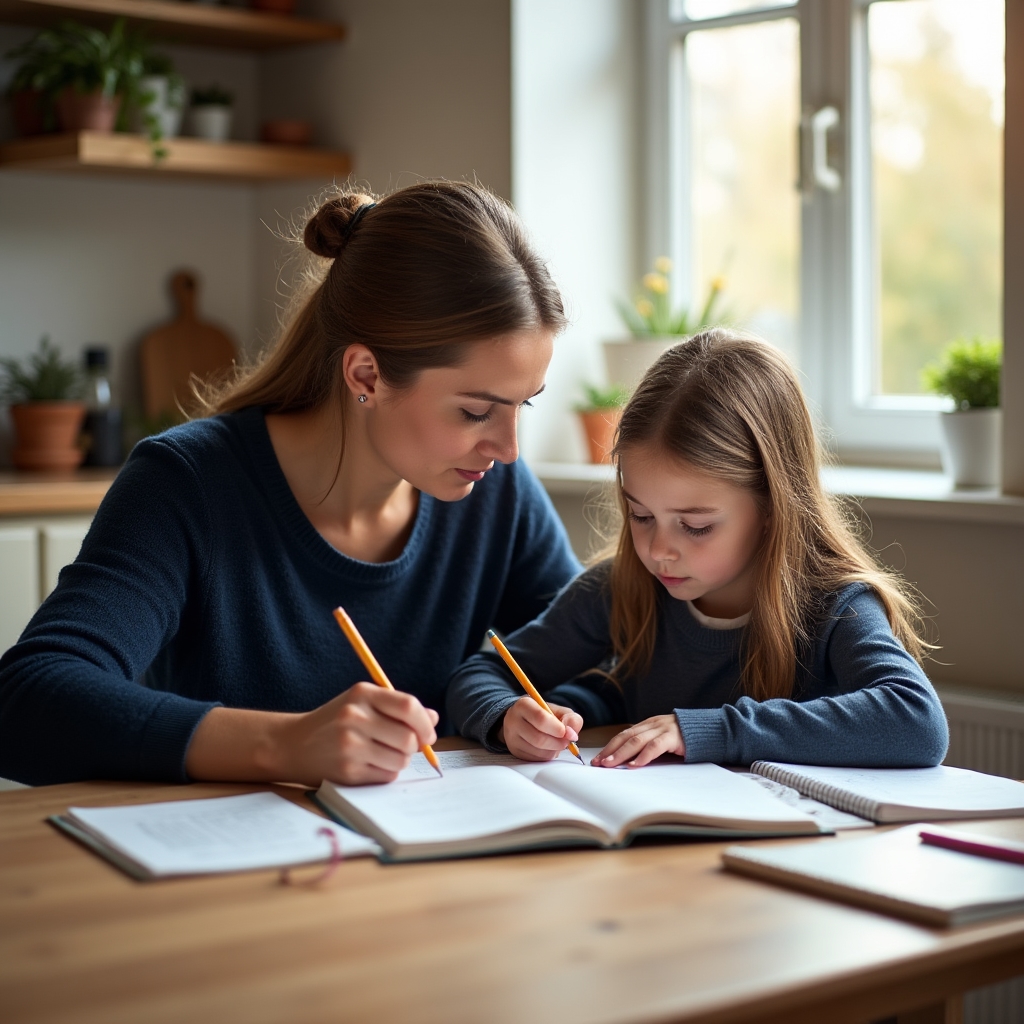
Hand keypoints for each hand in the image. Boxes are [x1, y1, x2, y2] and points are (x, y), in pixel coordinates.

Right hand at [185, 682, 438, 786]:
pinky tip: (370, 765)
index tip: (429, 733)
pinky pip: (386, 775)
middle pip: (409, 738)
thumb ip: (398, 708)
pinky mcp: (347, 770)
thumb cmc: (336, 722)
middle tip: (403, 746)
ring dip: (400, 760)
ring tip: (382, 754)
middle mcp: (355, 717)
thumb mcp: (363, 704)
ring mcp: (350, 745)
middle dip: (414, 746)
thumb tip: (434, 719)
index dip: (425, 723)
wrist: (292, 744)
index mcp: (362, 694)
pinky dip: (386, 773)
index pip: (409, 707)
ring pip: (401, 759)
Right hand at [497, 697, 582, 761]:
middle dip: (557, 743)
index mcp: (524, 705)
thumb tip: (572, 734)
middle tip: (566, 741)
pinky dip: (547, 756)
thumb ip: (571, 719)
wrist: (524, 719)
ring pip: (538, 751)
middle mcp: (513, 721)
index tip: (566, 732)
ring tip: (557, 744)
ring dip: (554, 750)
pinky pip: (535, 759)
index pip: (540, 718)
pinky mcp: (515, 751)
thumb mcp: (559, 711)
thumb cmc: (544, 714)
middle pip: (539, 738)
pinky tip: (549, 748)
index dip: (557, 728)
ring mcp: (512, 738)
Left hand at [592, 715, 684, 768]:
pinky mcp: (673, 737)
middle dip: (610, 750)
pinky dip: (643, 756)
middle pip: (625, 737)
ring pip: (636, 740)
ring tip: (610, 764)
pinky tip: (635, 764)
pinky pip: (655, 746)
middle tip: (598, 763)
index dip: (609, 747)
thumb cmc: (683, 740)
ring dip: (621, 753)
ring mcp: (662, 729)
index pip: (623, 735)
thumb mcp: (662, 740)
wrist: (708, 730)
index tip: (598, 760)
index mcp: (647, 725)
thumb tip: (627, 763)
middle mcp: (652, 725)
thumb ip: (647, 747)